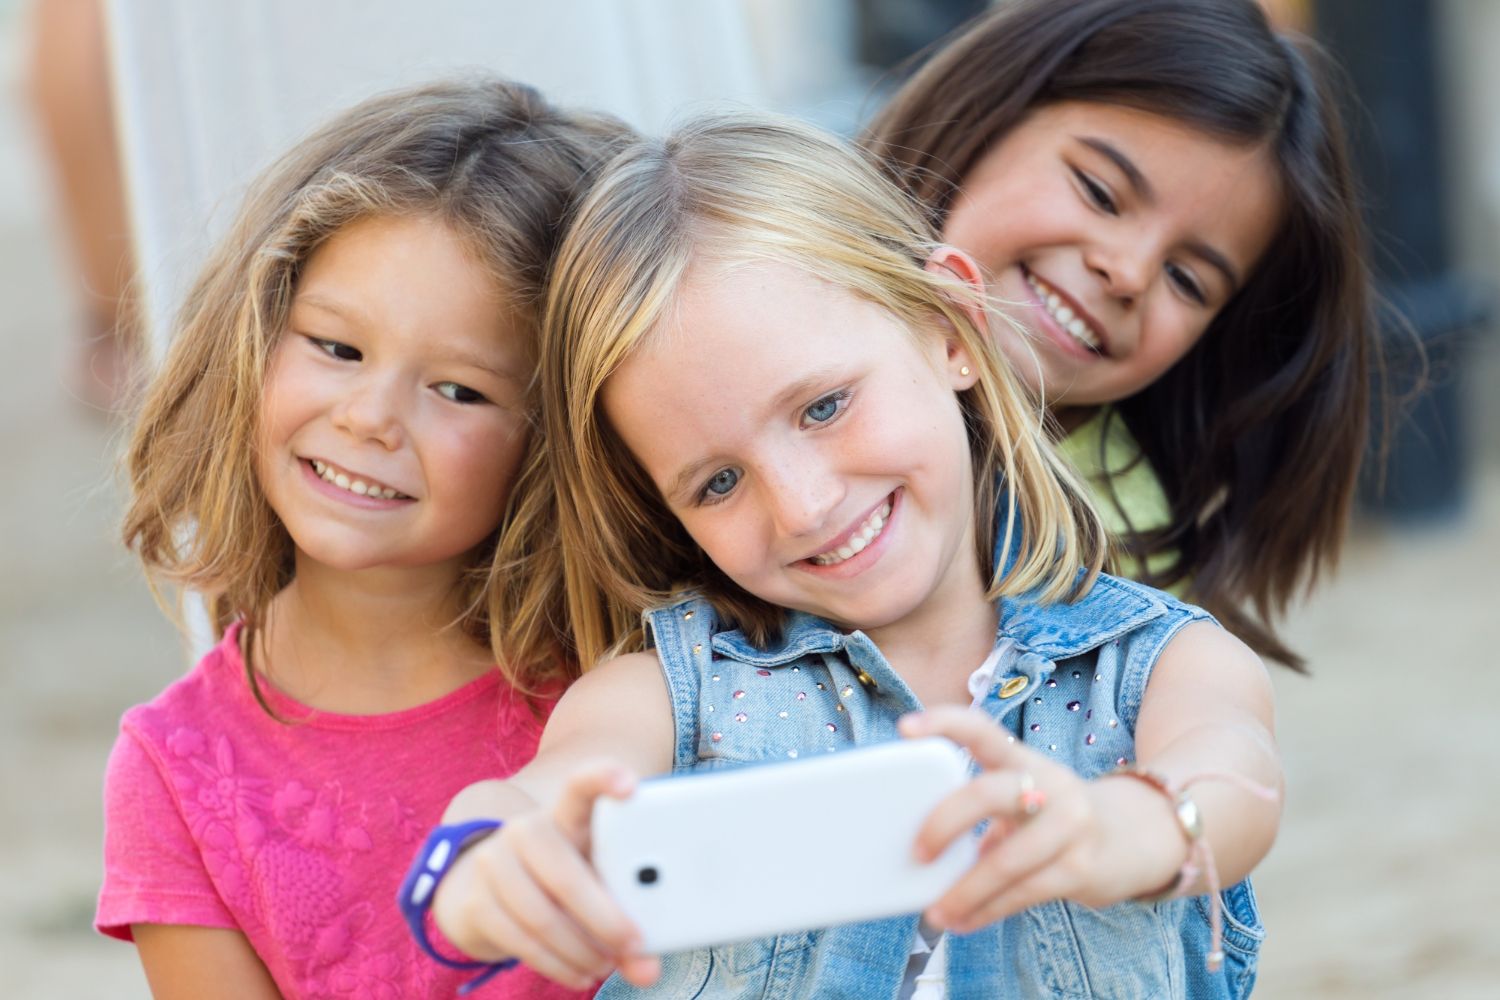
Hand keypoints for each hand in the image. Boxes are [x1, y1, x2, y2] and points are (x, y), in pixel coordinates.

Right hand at [431, 763, 661, 988]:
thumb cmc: (563, 880)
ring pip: (544, 917)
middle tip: (635, 945)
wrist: (490, 889)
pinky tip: (580, 973)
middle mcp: (526, 831)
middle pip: (567, 875)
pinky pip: (522, 941)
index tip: (631, 786)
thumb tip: (649, 970)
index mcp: (565, 815)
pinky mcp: (476, 901)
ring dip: (582, 951)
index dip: (604, 778)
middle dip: (606, 920)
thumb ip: (624, 916)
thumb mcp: (596, 883)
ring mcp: (494, 863)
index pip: (582, 785)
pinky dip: (557, 965)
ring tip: (606, 965)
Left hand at [900, 707, 1107, 933]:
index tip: (907, 728)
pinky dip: (985, 911)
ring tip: (935, 912)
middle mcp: (1049, 784)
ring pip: (1003, 861)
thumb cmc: (1056, 817)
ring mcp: (1070, 826)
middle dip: (944, 824)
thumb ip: (983, 809)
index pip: (983, 730)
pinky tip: (963, 921)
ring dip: (962, 892)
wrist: (1139, 836)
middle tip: (915, 852)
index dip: (945, 723)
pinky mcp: (1081, 868)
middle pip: (987, 794)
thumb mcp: (1026, 796)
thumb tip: (921, 851)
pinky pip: (1022, 894)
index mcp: (1024, 759)